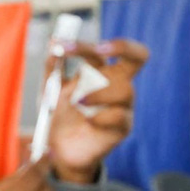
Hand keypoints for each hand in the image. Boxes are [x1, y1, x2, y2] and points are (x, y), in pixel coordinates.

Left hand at [48, 40, 149, 183]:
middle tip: (98, 51)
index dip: (98, 42)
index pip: (114, 48)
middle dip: (121, 47)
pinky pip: (120, 115)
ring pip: (126, 88)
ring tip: (78, 102)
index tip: (66, 47)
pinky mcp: (124, 127)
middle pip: (139, 56)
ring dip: (99, 92)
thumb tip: (54, 44)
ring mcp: (124, 105)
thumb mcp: (50, 89)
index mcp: (103, 71)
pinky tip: (88, 120)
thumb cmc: (60, 115)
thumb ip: (52, 67)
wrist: (61, 148)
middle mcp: (118, 84)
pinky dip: (100, 116)